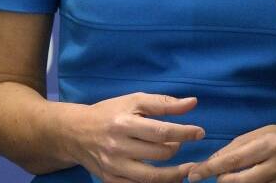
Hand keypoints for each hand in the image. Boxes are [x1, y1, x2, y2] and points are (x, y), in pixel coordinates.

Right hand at [59, 92, 203, 182]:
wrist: (75, 132)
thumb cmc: (110, 113)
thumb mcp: (134, 101)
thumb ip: (164, 103)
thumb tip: (193, 103)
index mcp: (124, 124)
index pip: (161, 131)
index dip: (184, 133)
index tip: (200, 133)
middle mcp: (118, 147)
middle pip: (158, 154)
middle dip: (177, 149)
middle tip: (181, 143)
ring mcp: (113, 167)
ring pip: (151, 177)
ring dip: (174, 174)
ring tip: (187, 169)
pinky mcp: (110, 180)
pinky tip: (167, 178)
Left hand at [186, 121, 275, 182]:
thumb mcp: (258, 134)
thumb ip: (234, 148)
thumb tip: (210, 162)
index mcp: (268, 144)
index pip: (232, 160)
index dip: (209, 169)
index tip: (193, 175)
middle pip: (236, 182)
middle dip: (222, 180)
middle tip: (221, 174)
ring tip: (239, 175)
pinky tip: (251, 178)